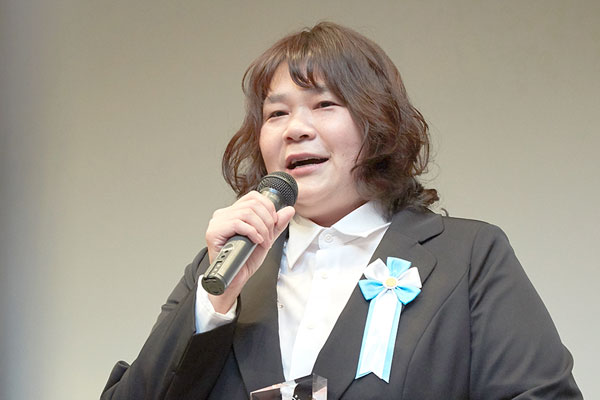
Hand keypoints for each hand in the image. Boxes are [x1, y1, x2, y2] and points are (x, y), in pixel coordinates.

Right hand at [204, 191, 294, 312]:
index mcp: (233, 213)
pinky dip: (252, 232)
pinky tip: (255, 241)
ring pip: (247, 213)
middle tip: (269, 237)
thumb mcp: (265, 239)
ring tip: (263, 242)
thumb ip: (276, 225)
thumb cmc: (245, 261)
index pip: (253, 197)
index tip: (274, 223)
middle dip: (267, 221)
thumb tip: (289, 210)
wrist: (235, 279)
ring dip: (261, 229)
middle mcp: (223, 214)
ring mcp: (217, 222)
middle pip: (252, 204)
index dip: (268, 207)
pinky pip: (238, 223)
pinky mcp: (214, 231)